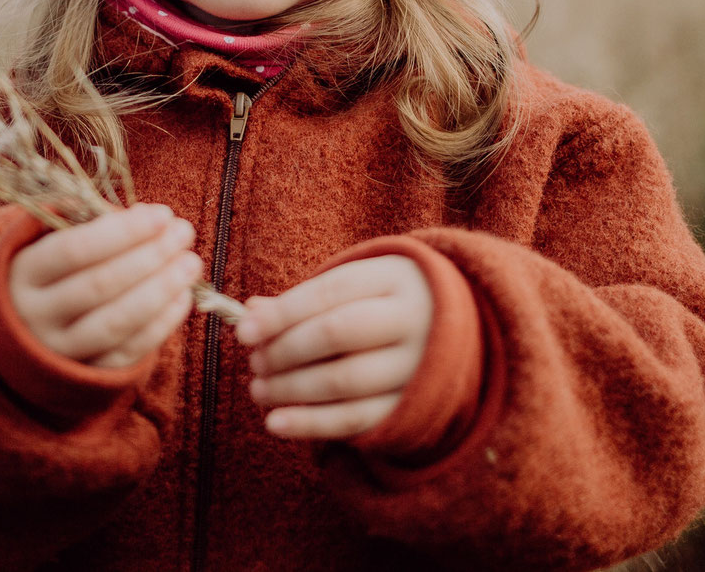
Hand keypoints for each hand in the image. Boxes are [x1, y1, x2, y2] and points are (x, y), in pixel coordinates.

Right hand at [9, 203, 201, 368]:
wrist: (23, 329)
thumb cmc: (53, 269)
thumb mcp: (51, 239)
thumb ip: (92, 223)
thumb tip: (146, 216)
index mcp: (23, 272)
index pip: (73, 250)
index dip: (122, 232)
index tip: (161, 215)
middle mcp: (35, 315)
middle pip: (98, 286)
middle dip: (148, 257)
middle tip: (184, 233)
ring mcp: (59, 349)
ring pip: (114, 323)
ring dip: (160, 290)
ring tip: (190, 263)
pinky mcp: (86, 373)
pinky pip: (127, 352)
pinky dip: (160, 324)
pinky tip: (183, 297)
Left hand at [235, 254, 431, 439]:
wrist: (461, 334)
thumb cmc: (387, 305)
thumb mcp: (358, 287)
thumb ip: (306, 299)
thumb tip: (251, 314)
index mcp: (394, 278)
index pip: (330, 292)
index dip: (282, 313)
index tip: (243, 331)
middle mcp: (412, 320)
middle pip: (336, 334)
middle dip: (284, 351)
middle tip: (255, 361)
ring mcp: (416, 367)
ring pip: (343, 381)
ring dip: (291, 388)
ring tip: (259, 389)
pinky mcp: (413, 409)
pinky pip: (356, 420)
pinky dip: (311, 424)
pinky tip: (276, 423)